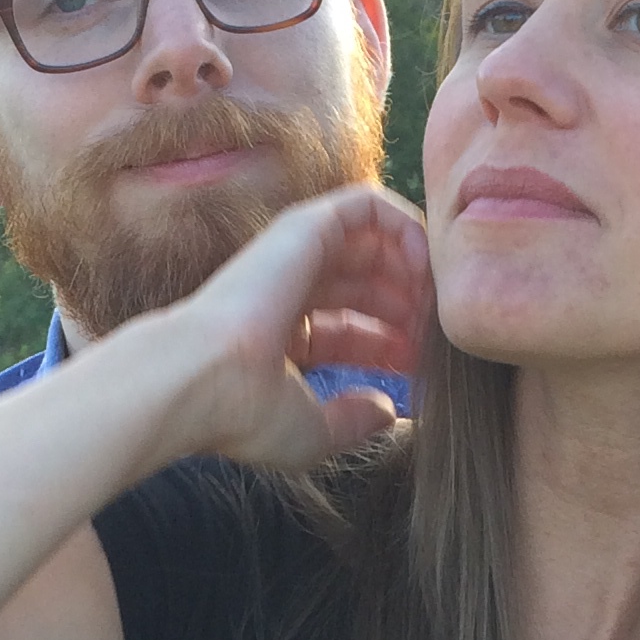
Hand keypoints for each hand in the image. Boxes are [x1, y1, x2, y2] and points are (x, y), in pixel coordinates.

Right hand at [155, 182, 430, 474]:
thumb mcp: (312, 432)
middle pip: (368, 286)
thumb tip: (387, 410)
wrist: (202, 380)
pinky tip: (423, 270)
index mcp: (282, 333)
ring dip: (413, 272)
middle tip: (437, 340)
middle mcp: (287, 288)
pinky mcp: (307, 226)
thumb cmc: (243, 412)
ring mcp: (295, 255)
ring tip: (435, 307)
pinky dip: (406, 229)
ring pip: (373, 245)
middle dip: (408, 310)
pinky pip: (369, 207)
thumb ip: (352, 420)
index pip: (352, 328)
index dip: (391, 346)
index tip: (419, 371)